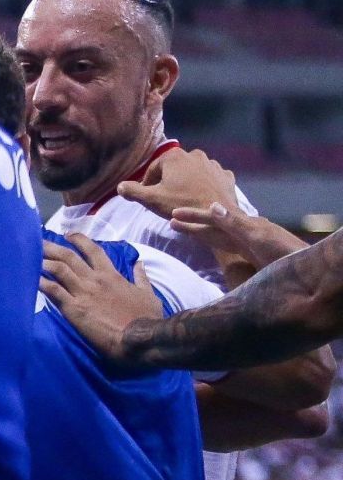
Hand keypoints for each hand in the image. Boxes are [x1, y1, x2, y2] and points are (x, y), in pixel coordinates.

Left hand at [39, 233, 163, 362]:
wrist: (140, 339)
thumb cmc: (147, 318)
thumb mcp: (149, 294)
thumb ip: (142, 278)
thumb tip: (140, 264)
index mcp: (111, 275)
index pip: (93, 250)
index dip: (79, 240)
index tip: (67, 235)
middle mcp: (94, 279)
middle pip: (68, 256)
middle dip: (52, 247)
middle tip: (37, 242)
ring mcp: (83, 293)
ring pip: (58, 269)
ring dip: (43, 262)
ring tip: (29, 257)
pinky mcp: (74, 309)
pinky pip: (53, 291)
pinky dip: (41, 283)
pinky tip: (31, 279)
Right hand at [118, 148, 237, 219]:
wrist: (217, 218)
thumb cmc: (181, 205)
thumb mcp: (152, 200)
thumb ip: (133, 191)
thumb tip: (120, 186)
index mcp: (174, 156)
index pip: (154, 168)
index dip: (148, 183)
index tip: (148, 196)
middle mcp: (194, 154)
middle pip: (174, 168)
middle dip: (168, 181)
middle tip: (165, 198)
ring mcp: (213, 164)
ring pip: (193, 172)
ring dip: (186, 181)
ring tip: (184, 199)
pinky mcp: (226, 176)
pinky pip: (210, 178)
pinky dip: (205, 184)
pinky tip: (202, 196)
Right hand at [171, 203, 306, 267]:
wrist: (308, 273)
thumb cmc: (285, 254)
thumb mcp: (258, 237)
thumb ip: (235, 223)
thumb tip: (212, 206)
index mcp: (247, 226)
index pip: (214, 218)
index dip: (194, 217)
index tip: (172, 215)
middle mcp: (248, 233)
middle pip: (215, 226)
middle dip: (194, 223)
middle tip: (171, 219)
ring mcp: (252, 244)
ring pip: (221, 236)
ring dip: (202, 232)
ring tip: (185, 229)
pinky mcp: (257, 256)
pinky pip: (230, 246)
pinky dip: (216, 242)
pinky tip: (215, 243)